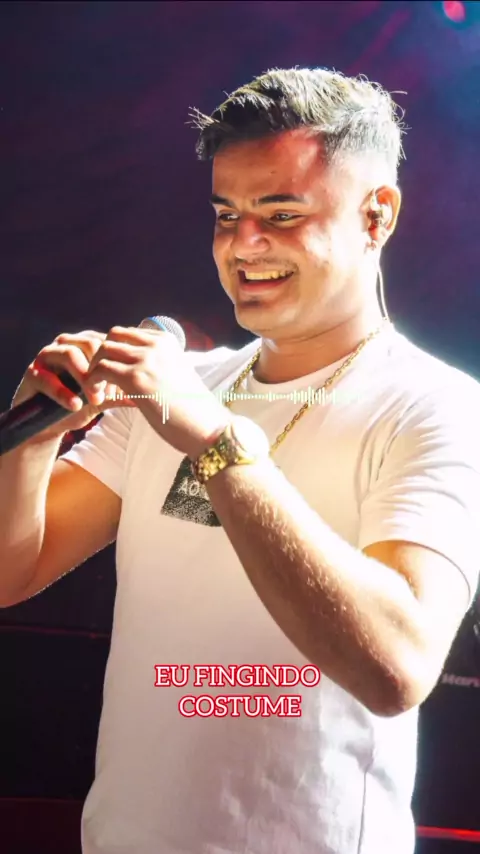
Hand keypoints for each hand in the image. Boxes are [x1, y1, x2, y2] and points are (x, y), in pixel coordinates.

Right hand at [11, 330, 135, 444]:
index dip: (118, 362)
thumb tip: (148, 394)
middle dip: (103, 369)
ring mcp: (47, 356)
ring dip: (85, 377)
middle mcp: (67, 345)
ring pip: (69, 354)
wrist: (47, 426)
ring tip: (96, 399)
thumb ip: (121, 393)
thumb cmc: (77, 407)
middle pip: (90, 343)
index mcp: (86, 346)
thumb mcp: (103, 400)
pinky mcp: (32, 372)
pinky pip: (47, 377)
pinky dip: (63, 391)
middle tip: (111, 393)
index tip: (128, 385)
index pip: (107, 342)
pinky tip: (75, 405)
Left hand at [84, 325, 230, 457]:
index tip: (114, 375)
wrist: (205, 426)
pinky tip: (98, 399)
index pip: (128, 334)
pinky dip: (93, 383)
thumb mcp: (175, 374)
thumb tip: (132, 369)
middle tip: (101, 380)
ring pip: (103, 350)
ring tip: (98, 391)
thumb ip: (156, 365)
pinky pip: (101, 370)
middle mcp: (156, 345)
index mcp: (167, 341)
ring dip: (94, 370)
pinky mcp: (135, 378)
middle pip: (113, 336)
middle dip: (101, 356)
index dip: (116, 353)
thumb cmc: (192, 408)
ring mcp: (146, 359)